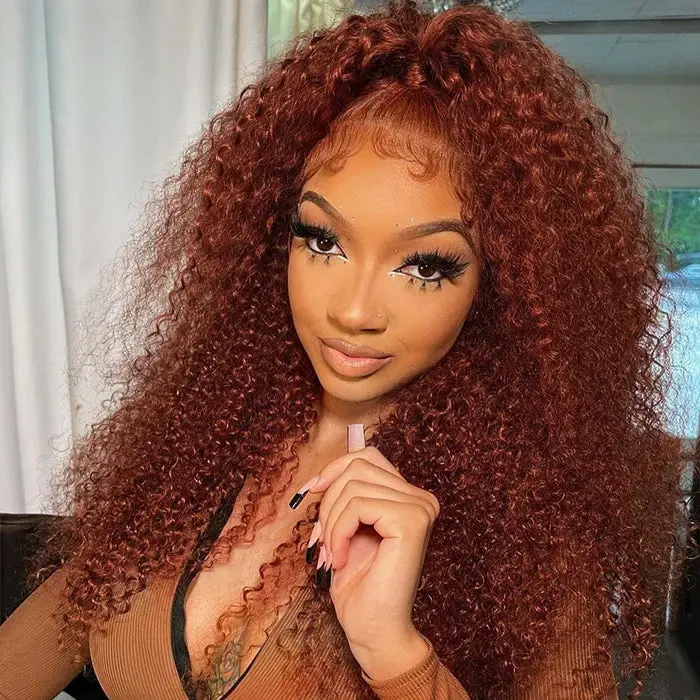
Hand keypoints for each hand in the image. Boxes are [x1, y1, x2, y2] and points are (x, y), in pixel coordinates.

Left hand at [305, 425, 439, 665]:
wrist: (373, 630)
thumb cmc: (359, 586)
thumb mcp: (346, 528)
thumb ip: (345, 495)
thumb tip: (321, 474)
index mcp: (409, 497)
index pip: (367, 457)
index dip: (333, 470)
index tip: (310, 492)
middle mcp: (421, 498)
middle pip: (358, 466)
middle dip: (329, 502)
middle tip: (323, 540)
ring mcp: (419, 507)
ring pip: (353, 485)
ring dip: (331, 522)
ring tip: (332, 553)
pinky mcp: (411, 520)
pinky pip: (357, 505)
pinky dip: (337, 531)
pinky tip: (340, 559)